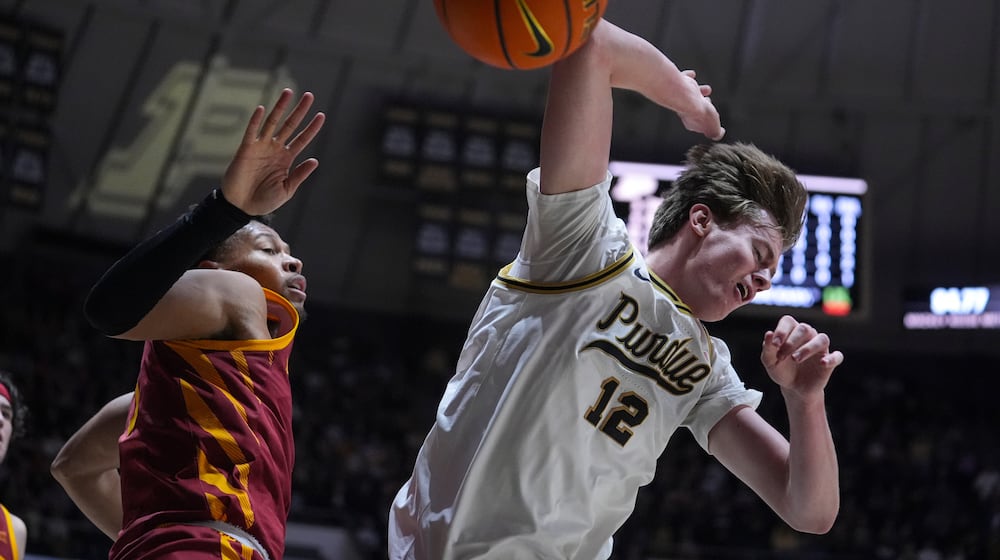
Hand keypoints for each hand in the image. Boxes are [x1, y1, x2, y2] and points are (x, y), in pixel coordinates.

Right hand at [221, 88, 325, 214]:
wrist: (242, 206)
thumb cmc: (264, 200)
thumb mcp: (287, 190)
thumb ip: (299, 175)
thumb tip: (315, 160)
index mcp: (287, 159)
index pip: (302, 139)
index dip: (312, 128)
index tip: (322, 115)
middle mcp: (275, 149)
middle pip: (290, 125)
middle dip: (300, 111)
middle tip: (309, 95)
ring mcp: (261, 147)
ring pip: (272, 123)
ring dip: (280, 107)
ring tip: (288, 92)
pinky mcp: (246, 149)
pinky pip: (251, 132)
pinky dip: (256, 120)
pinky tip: (262, 109)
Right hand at [677, 70, 724, 140]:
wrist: (685, 96)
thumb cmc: (698, 111)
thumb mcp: (713, 128)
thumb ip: (716, 132)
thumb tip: (719, 134)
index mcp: (691, 122)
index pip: (699, 123)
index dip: (707, 120)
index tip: (713, 117)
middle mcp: (684, 110)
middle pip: (694, 108)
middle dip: (703, 105)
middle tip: (709, 102)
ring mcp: (681, 97)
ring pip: (690, 94)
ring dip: (698, 92)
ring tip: (707, 89)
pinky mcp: (677, 84)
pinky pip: (683, 80)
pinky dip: (687, 77)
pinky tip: (692, 75)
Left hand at [760, 315, 842, 398]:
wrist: (793, 388)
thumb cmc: (781, 369)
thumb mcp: (769, 361)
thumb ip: (767, 348)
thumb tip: (769, 333)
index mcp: (791, 331)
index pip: (788, 321)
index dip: (782, 330)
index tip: (774, 344)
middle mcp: (808, 336)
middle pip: (804, 328)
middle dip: (791, 342)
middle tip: (781, 356)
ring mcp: (820, 348)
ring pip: (822, 338)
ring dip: (808, 348)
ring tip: (795, 359)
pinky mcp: (829, 362)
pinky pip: (837, 356)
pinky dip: (831, 358)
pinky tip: (822, 363)